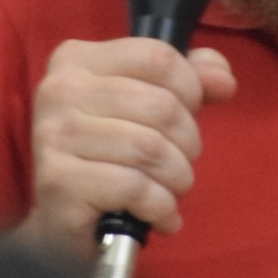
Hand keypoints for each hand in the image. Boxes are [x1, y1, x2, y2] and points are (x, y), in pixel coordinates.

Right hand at [22, 36, 236, 259]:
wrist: (60, 221)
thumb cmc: (107, 156)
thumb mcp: (145, 105)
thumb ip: (188, 81)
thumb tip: (223, 78)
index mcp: (77, 60)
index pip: (157, 56)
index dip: (191, 88)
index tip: (189, 114)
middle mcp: (59, 91)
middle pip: (161, 105)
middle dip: (187, 143)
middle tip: (179, 163)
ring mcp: (54, 136)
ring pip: (150, 149)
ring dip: (177, 178)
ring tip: (170, 190)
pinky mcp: (58, 181)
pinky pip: (135, 187)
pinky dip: (160, 206)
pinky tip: (159, 215)